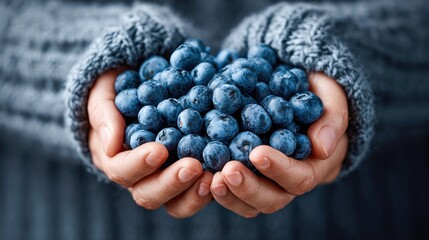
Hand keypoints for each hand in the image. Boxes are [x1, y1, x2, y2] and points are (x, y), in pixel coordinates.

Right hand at [87, 70, 212, 217]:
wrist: (141, 87)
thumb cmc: (117, 90)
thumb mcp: (104, 94)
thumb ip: (104, 115)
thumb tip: (111, 145)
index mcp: (115, 159)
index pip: (121, 170)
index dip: (139, 164)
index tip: (159, 150)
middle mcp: (140, 177)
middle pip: (149, 194)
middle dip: (171, 183)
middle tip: (193, 166)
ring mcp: (166, 179)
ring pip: (175, 203)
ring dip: (194, 194)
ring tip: (213, 178)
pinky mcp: (190, 176)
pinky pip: (198, 191)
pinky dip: (212, 187)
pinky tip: (225, 174)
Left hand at [210, 73, 348, 217]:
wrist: (294, 88)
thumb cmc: (316, 91)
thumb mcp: (331, 95)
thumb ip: (332, 117)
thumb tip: (322, 148)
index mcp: (315, 165)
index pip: (300, 177)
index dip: (279, 169)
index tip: (257, 153)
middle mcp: (290, 180)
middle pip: (273, 199)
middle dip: (249, 188)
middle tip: (226, 172)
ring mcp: (266, 181)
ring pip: (250, 204)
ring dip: (229, 194)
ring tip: (209, 178)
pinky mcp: (246, 175)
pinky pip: (232, 191)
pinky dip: (216, 187)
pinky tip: (200, 173)